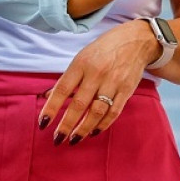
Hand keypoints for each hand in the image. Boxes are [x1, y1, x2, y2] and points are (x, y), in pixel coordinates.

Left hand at [37, 20, 158, 145]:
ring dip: (83, 129)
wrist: (136, 40)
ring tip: (74, 140)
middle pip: (79, 104)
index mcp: (82, 63)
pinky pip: (113, 112)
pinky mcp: (126, 89)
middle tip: (57, 139)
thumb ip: (68, 78)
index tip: (43, 123)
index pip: (62, 89)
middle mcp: (97, 73)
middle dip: (66, 125)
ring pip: (96, 112)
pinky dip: (103, 125)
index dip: (52, 108)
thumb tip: (48, 97)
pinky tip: (93, 132)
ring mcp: (113, 82)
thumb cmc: (104, 49)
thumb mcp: (82, 57)